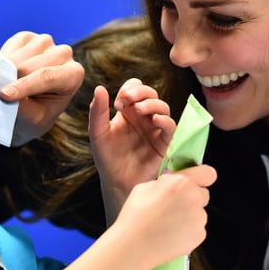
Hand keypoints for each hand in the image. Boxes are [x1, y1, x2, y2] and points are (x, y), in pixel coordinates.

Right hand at [0, 32, 84, 145]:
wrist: (27, 108)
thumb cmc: (34, 115)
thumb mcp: (33, 119)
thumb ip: (23, 106)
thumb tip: (4, 92)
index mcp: (74, 74)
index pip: (48, 77)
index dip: (24, 86)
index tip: (4, 95)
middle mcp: (64, 54)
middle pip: (29, 66)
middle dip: (12, 79)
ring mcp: (46, 42)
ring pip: (19, 56)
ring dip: (7, 70)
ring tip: (6, 84)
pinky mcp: (28, 37)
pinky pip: (10, 46)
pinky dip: (4, 59)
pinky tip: (8, 70)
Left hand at [88, 80, 176, 222]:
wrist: (117, 182)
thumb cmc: (107, 157)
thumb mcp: (98, 132)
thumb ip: (98, 111)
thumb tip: (100, 88)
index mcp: (128, 111)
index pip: (135, 88)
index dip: (130, 89)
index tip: (119, 102)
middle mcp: (143, 117)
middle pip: (151, 93)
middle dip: (141, 92)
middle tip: (128, 100)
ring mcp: (155, 128)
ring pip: (162, 107)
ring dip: (152, 104)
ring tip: (139, 110)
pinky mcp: (164, 142)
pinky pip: (171, 126)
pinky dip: (165, 120)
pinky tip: (154, 121)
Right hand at [112, 164, 216, 266]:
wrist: (134, 247)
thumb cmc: (135, 217)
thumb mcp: (144, 187)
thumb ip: (165, 182)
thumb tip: (172, 184)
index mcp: (182, 183)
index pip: (208, 173)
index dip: (202, 177)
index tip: (196, 182)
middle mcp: (195, 198)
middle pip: (203, 194)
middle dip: (192, 197)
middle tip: (173, 206)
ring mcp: (199, 218)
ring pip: (200, 213)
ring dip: (189, 216)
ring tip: (168, 224)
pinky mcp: (199, 235)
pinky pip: (197, 229)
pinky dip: (188, 231)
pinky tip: (171, 234)